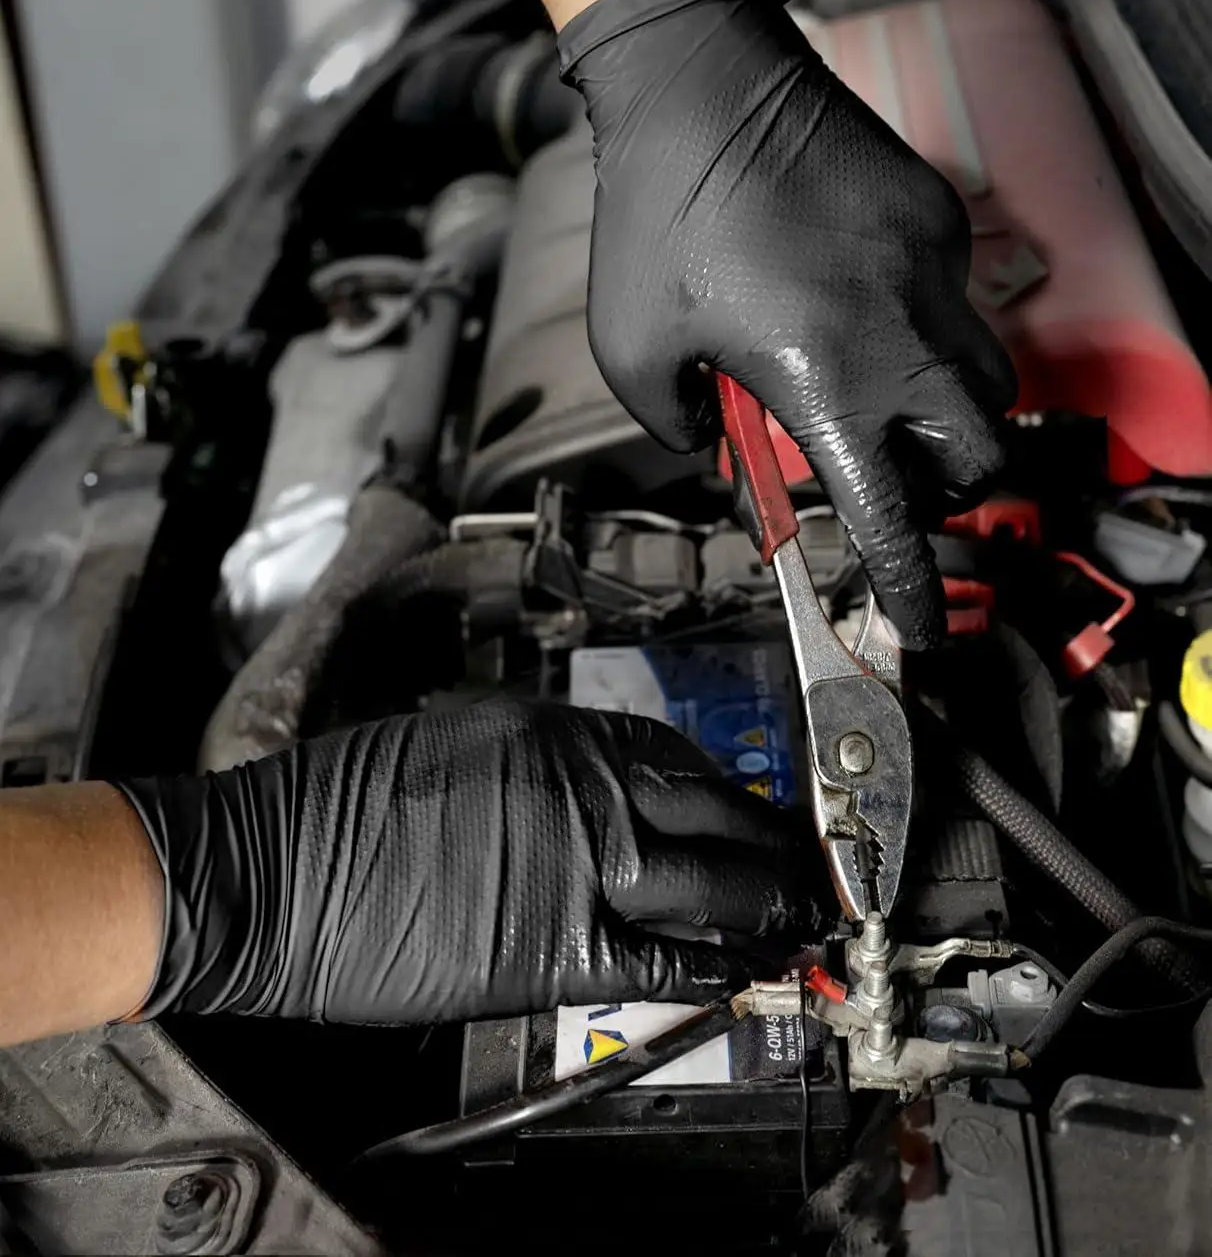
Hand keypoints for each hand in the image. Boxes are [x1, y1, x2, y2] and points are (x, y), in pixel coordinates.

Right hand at [117, 701, 817, 1024]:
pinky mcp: (553, 949)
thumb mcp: (452, 739)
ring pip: (711, 885)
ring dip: (769, 904)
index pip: (676, 757)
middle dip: (774, 842)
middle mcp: (583, 789)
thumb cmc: (341, 804)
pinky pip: (664, 959)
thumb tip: (591, 790)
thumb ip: (535, 762)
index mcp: (553, 733)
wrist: (276, 870)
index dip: (728, 791)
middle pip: (714, 814)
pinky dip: (716, 966)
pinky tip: (745, 969)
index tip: (752, 809)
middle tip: (809, 862)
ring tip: (803, 917)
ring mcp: (576, 867)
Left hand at [558, 0, 1016, 648]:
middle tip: (891, 477)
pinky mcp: (937, 219)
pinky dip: (916, 326)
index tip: (920, 620)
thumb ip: (679, 428)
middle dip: (948, 486)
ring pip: (984, 378)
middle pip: (982, 452)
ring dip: (943, 414)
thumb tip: (720, 448)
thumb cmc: (656, 214)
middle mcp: (900, 333)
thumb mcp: (632, 349)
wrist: (700, 80)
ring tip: (867, 391)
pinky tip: (848, 293)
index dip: (909, 579)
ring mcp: (932, 271)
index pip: (891, 511)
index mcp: (824, 380)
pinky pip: (953, 299)